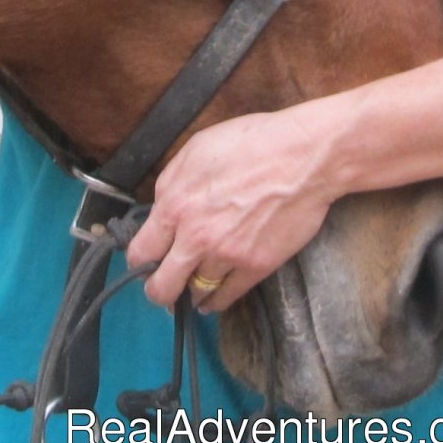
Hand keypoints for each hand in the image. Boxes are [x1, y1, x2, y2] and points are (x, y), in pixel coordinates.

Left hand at [126, 105, 337, 313]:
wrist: (303, 156)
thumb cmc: (251, 142)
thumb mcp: (197, 149)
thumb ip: (171, 183)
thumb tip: (161, 211)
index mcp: (176, 204)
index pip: (141, 252)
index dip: (139, 259)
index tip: (145, 260)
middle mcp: (196, 237)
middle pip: (162, 287)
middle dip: (158, 289)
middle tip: (162, 285)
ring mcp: (227, 256)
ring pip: (196, 293)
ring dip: (191, 291)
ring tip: (192, 287)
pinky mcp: (255, 267)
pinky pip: (226, 298)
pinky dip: (216, 301)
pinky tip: (213, 296)